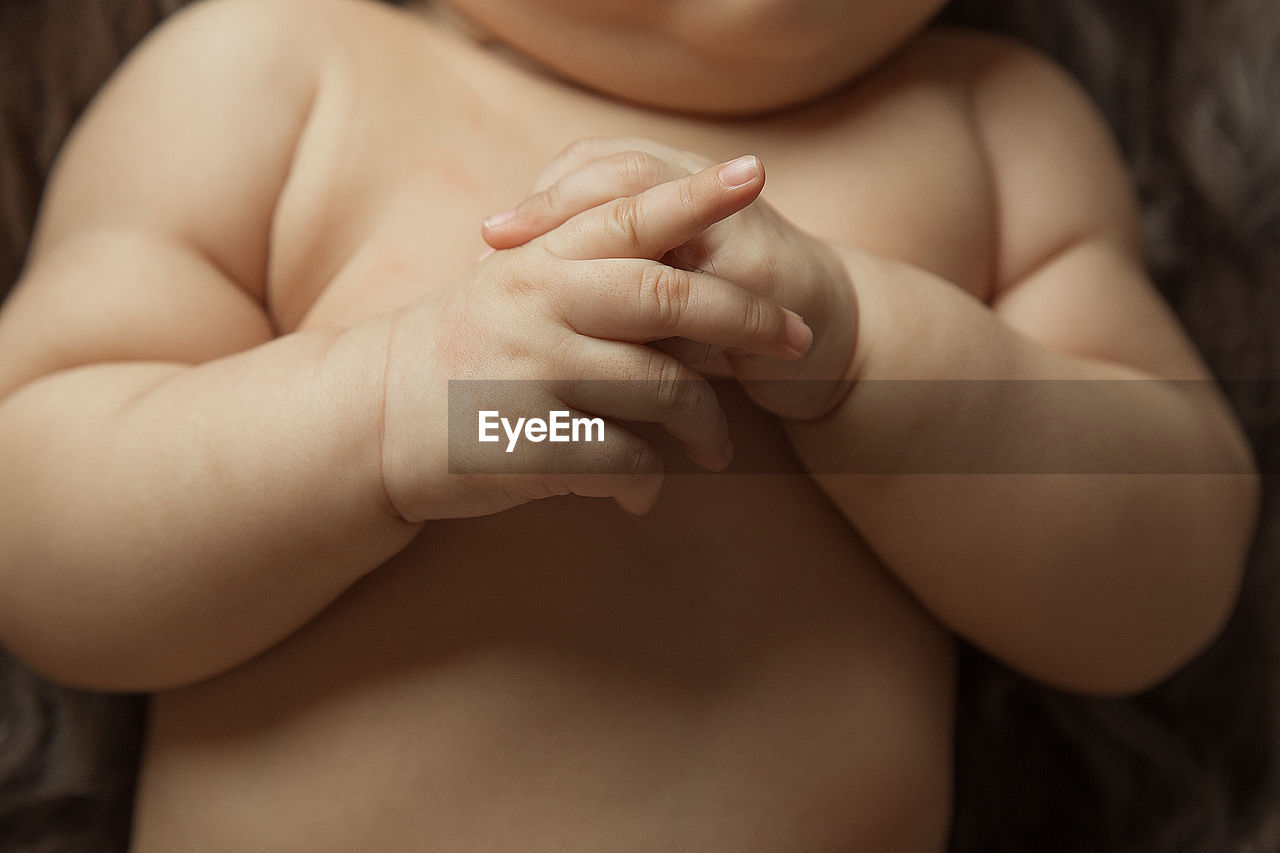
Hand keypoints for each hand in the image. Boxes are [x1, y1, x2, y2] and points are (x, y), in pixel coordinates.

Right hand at [379, 158, 811, 519]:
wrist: (367, 421)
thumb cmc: (457, 353)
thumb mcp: (506, 288)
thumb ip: (576, 268)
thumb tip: (674, 264)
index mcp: (537, 260)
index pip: (626, 213)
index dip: (695, 195)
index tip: (755, 174)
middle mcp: (538, 303)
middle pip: (669, 299)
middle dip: (746, 319)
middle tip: (795, 342)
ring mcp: (533, 373)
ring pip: (663, 390)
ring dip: (707, 425)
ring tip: (719, 448)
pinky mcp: (528, 443)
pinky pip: (625, 461)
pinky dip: (649, 484)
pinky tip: (646, 494)